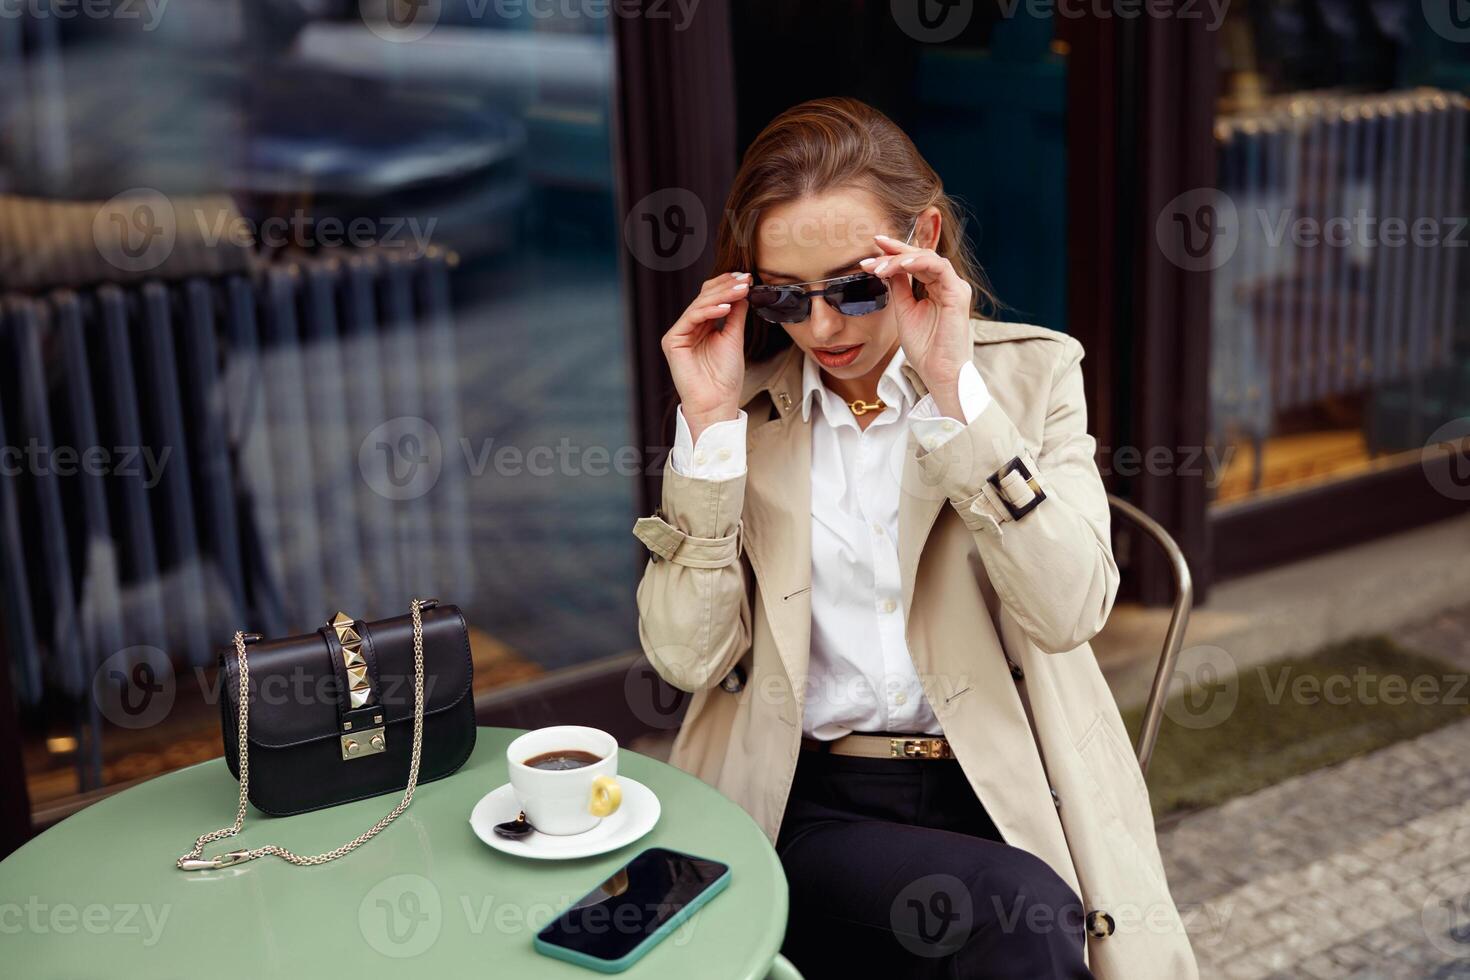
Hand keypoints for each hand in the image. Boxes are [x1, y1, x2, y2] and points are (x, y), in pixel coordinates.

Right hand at [661, 272, 749, 442]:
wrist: (717, 403)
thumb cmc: (725, 378)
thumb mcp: (734, 338)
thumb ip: (736, 314)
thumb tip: (743, 291)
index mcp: (702, 326)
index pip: (712, 298)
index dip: (728, 285)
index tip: (748, 279)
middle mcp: (689, 327)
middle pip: (705, 297)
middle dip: (727, 286)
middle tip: (746, 280)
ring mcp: (680, 333)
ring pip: (699, 304)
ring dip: (722, 295)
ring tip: (741, 290)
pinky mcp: (673, 341)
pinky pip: (691, 318)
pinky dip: (709, 310)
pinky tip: (726, 307)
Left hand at [861, 235, 972, 417]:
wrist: (939, 373)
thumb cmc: (925, 349)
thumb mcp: (904, 311)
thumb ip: (899, 288)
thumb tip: (887, 268)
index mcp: (937, 288)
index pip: (914, 262)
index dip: (893, 254)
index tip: (868, 256)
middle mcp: (947, 284)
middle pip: (920, 255)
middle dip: (892, 252)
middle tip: (869, 255)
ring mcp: (955, 287)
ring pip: (927, 258)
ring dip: (899, 259)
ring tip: (877, 268)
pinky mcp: (958, 293)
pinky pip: (938, 267)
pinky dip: (917, 263)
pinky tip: (898, 266)